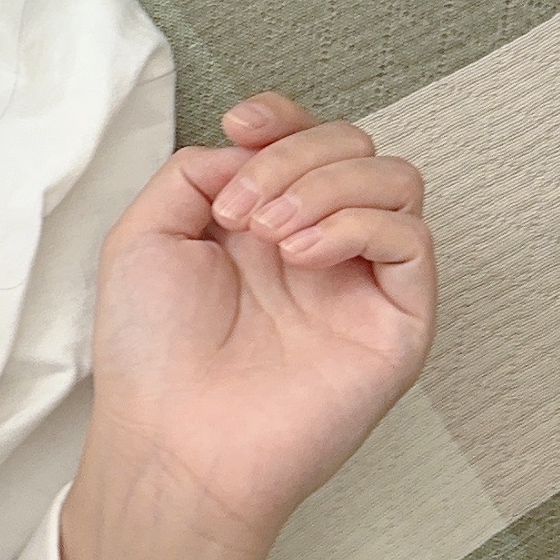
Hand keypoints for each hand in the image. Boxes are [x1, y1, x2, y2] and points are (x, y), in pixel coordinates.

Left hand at [61, 92, 435, 559]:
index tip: (242, 125)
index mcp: (264, 225)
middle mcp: (319, 249)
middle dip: (295, 154)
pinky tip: (300, 254)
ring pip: (395, 181)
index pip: (308, 141)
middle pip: (355, 148)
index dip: (284, 117)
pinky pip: (412, 240)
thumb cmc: (151, 355)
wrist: (172, 442)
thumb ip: (197, 171)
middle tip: (241, 211)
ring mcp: (361, 286)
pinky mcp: (398, 324)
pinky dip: (356, 223)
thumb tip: (253, 148)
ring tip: (268, 235)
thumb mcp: (146, 234)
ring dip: (326, 184)